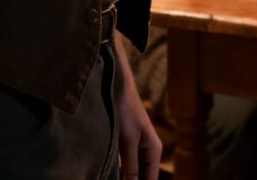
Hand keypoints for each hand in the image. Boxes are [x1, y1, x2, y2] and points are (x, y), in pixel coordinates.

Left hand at [114, 41, 161, 179]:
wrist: (116, 86)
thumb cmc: (124, 110)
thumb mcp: (127, 141)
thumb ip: (130, 169)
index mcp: (153, 152)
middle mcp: (147, 154)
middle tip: (107, 179)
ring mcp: (136, 151)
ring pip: (131, 177)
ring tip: (103, 178)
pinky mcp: (125, 148)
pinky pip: (124, 169)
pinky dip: (118, 176)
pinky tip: (106, 177)